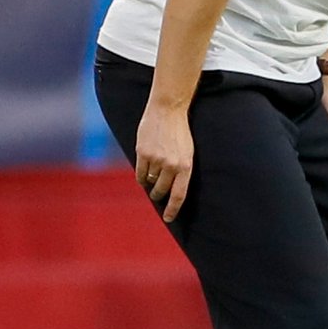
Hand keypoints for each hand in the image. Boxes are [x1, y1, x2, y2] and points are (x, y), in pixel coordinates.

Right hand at [135, 103, 193, 222]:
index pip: (179, 195)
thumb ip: (180, 170)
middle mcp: (171, 165)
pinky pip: (140, 174)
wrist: (168, 110)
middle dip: (159, 195)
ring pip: (149, 181)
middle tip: (157, 195)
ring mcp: (156, 159)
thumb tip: (170, 190)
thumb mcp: (187, 152)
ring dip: (150, 181)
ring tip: (154, 172)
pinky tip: (144, 171)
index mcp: (186, 166)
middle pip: (161, 190)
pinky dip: (141, 176)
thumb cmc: (179, 132)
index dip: (173, 209)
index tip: (168, 219)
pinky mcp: (143, 153)